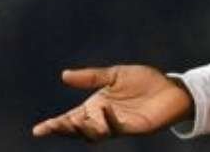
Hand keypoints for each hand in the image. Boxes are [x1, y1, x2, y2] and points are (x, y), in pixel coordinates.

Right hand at [31, 65, 193, 141]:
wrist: (171, 88)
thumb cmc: (144, 82)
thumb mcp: (115, 75)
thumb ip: (91, 77)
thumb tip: (64, 75)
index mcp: (95, 107)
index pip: (70, 119)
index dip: (54, 125)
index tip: (38, 130)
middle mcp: (103, 119)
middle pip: (78, 130)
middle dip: (64, 129)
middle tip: (53, 126)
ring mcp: (117, 125)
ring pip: (94, 135)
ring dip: (84, 128)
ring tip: (75, 119)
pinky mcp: (133, 128)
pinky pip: (117, 128)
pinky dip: (108, 120)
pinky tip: (104, 109)